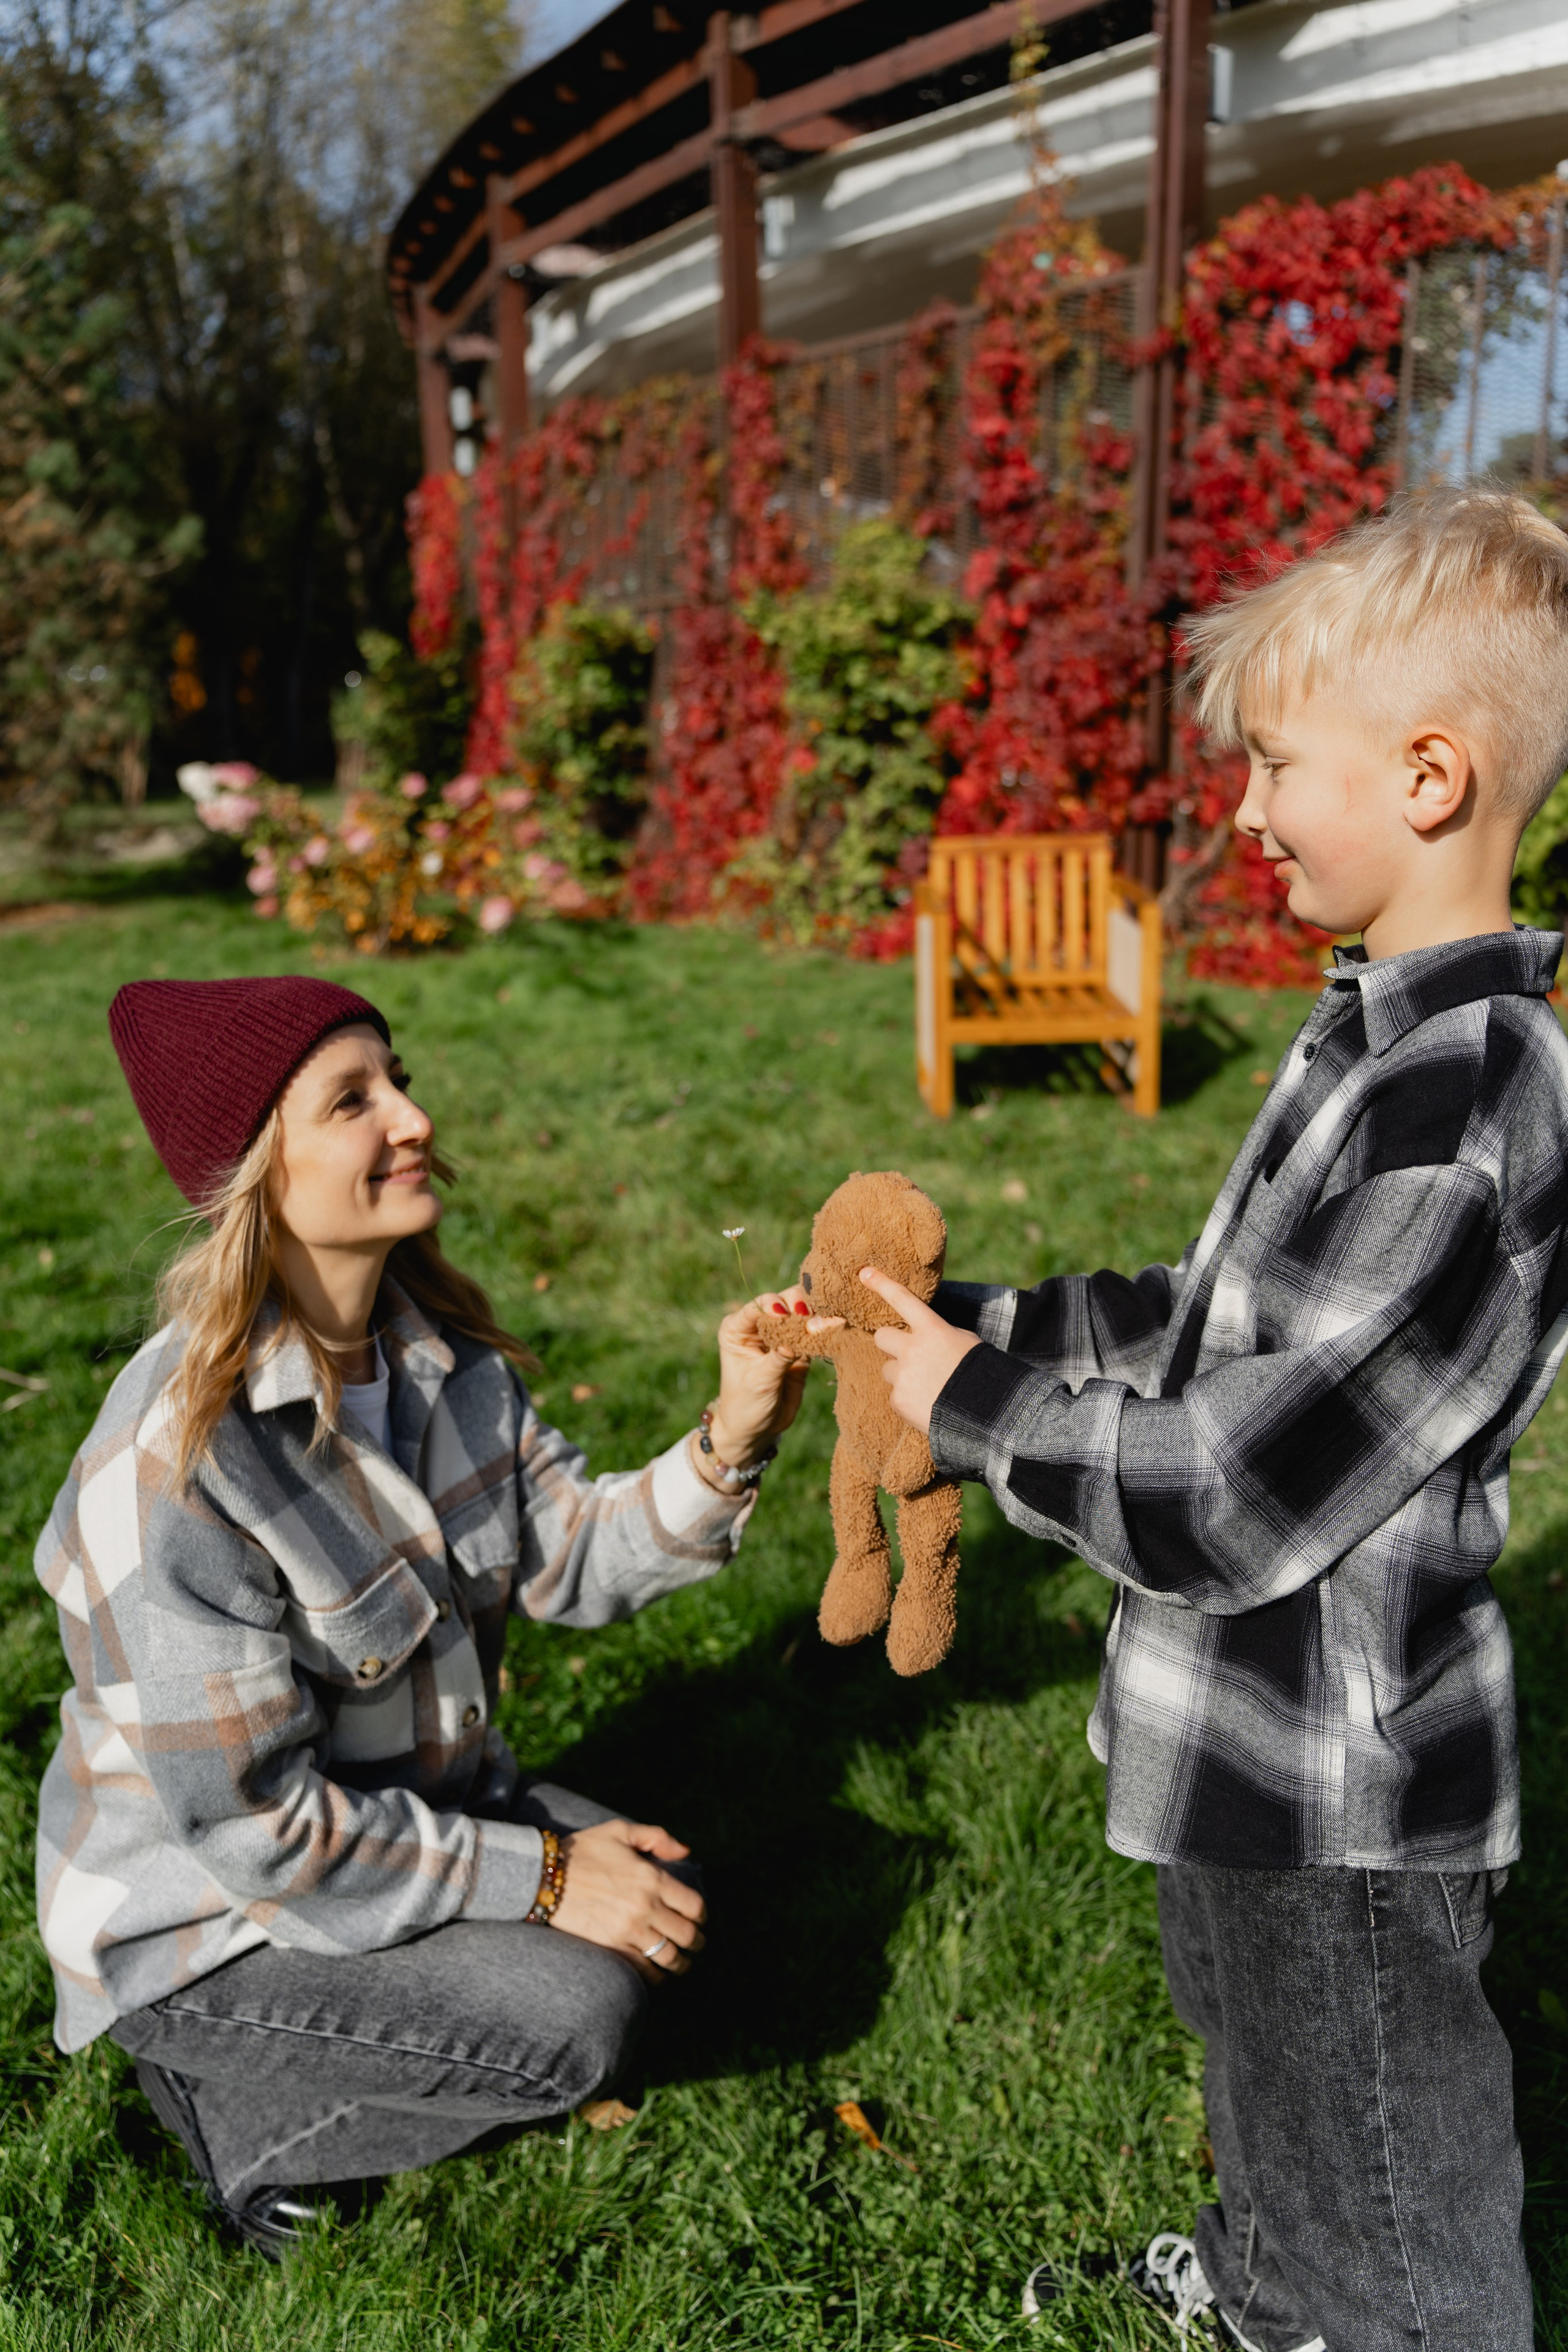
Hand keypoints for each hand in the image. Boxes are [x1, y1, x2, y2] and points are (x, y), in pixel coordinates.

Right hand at [550, 1818, 705, 1983]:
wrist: (543, 1874)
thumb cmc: (584, 1849)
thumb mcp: (621, 1830)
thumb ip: (658, 1838)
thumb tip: (686, 1852)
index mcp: (652, 1878)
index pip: (694, 1906)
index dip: (702, 1916)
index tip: (699, 1919)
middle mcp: (645, 1906)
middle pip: (686, 1935)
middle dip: (697, 1942)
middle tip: (696, 1944)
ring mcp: (628, 1929)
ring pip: (668, 1956)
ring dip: (680, 1963)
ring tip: (682, 1964)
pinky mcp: (610, 1945)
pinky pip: (641, 1969)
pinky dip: (654, 1975)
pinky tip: (656, 1973)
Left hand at [708, 1285, 813, 1468]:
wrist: (756, 1429)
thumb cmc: (745, 1405)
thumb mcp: (758, 1381)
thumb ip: (778, 1357)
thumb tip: (801, 1337)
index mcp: (737, 1328)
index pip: (758, 1307)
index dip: (773, 1306)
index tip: (785, 1314)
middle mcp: (759, 1326)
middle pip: (784, 1302)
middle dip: (799, 1307)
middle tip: (812, 1320)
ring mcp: (781, 1335)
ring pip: (802, 1314)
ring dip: (815, 1317)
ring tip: (826, 1324)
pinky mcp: (800, 1348)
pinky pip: (814, 1334)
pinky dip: (824, 1331)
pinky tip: (834, 1329)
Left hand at [859, 1265, 980, 1436]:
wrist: (986, 1415)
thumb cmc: (981, 1374)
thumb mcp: (967, 1343)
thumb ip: (940, 1335)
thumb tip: (922, 1339)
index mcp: (933, 1329)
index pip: (903, 1300)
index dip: (882, 1284)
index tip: (864, 1272)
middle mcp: (912, 1349)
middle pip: (882, 1336)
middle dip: (891, 1344)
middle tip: (907, 1355)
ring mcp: (902, 1375)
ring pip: (888, 1369)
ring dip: (902, 1375)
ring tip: (928, 1387)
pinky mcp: (898, 1400)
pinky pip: (895, 1395)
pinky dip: (908, 1400)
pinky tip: (928, 1405)